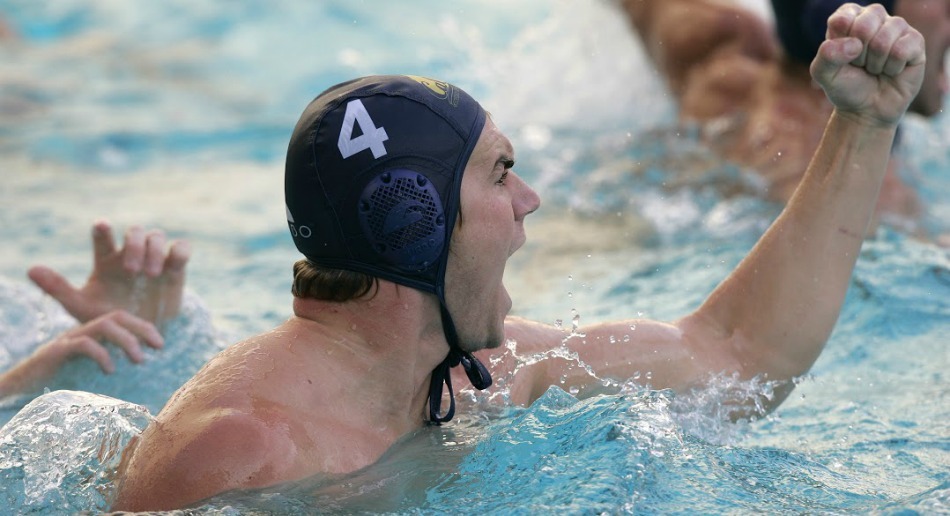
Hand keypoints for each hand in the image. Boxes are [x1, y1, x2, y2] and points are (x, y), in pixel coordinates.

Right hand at [0, 310, 162, 395]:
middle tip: (158, 346)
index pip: (121, 320)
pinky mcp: (55, 352)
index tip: (160, 344)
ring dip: (126, 340)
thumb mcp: (90, 379)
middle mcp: (80, 333)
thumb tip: (142, 397)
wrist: (18, 391)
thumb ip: (111, 379)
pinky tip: (110, 369)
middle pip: (116, 316)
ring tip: (138, 359)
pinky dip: (101, 354)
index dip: (143, 327)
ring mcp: (67, 340)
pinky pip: (82, 344)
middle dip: (141, 328)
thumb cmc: (56, 387)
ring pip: (103, 325)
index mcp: (90, 336)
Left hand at [27, 220, 189, 323]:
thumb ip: (58, 288)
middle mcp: (131, 255)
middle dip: (134, 245)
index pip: (103, 238)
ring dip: (153, 251)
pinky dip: (179, 251)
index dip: (103, 230)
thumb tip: (30, 269)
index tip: (101, 227)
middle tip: (132, 270)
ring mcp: (154, 260)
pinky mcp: (176, 268)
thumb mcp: (81, 307)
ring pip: (156, 236)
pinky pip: (181, 248)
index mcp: (107, 262)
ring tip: (151, 274)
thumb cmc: (108, 321)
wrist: (141, 339)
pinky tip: (173, 265)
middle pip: (135, 232)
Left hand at [811, 3, 924, 125]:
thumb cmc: (845, 86)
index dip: (840, 44)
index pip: (842, 19)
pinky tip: (891, 70)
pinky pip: (902, 50)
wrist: (866, 110)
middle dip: (858, 55)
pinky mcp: (915, 41)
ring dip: (875, 63)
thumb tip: (855, 44)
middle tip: (860, 65)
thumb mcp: (823, 73)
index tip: (842, 57)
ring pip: (884, 39)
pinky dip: (892, 68)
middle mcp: (874, 17)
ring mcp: (897, 27)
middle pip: (865, 26)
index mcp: (849, 17)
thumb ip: (826, 55)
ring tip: (875, 68)